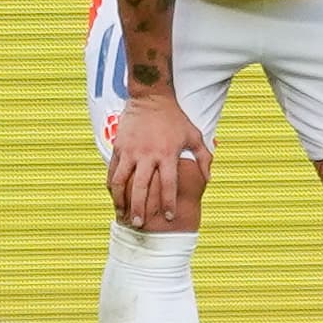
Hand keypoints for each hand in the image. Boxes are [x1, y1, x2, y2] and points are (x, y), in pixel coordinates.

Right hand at [108, 90, 210, 227]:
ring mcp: (130, 152)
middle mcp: (147, 155)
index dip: (168, 203)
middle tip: (139, 224)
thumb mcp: (195, 135)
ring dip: (120, 201)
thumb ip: (204, 157)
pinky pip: (112, 171)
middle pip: (142, 188)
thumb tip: (209, 178)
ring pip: (120, 182)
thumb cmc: (175, 118)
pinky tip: (115, 197)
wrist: (150, 98)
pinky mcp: (118, 147)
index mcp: (167, 154)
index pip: (168, 185)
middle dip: (140, 208)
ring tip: (122, 215)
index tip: (167, 218)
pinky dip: (112, 186)